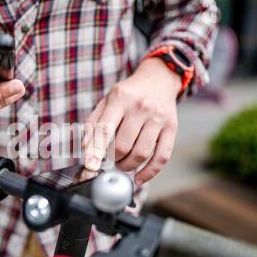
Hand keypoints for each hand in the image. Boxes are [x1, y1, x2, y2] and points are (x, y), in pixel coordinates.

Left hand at [84, 57, 181, 184]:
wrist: (159, 78)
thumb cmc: (129, 93)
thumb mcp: (107, 100)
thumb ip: (93, 122)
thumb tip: (85, 148)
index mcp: (121, 98)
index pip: (105, 130)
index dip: (96, 150)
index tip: (90, 165)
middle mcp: (141, 107)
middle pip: (123, 145)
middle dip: (113, 159)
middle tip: (109, 159)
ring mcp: (158, 118)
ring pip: (141, 153)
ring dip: (127, 165)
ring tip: (122, 164)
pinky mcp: (172, 128)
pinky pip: (162, 157)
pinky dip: (150, 172)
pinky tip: (139, 178)